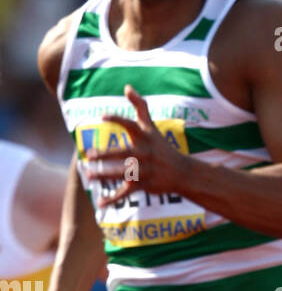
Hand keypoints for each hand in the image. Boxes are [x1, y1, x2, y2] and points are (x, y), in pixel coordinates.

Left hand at [84, 86, 183, 205]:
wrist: (183, 173)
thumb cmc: (162, 147)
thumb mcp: (151, 126)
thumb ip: (139, 106)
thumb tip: (127, 86)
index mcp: (144, 137)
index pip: (130, 126)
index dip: (118, 120)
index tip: (103, 117)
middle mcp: (144, 153)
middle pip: (124, 154)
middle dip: (108, 155)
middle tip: (90, 154)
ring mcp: (144, 170)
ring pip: (123, 173)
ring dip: (106, 175)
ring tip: (89, 174)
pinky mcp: (144, 185)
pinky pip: (126, 193)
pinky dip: (113, 200)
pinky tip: (101, 204)